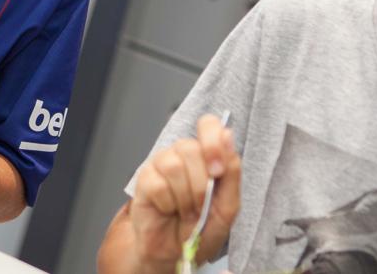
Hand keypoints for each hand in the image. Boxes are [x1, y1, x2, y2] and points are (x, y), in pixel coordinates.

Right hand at [129, 114, 240, 267]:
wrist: (176, 253)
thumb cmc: (202, 228)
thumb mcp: (228, 205)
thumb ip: (232, 171)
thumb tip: (228, 136)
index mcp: (207, 154)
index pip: (208, 124)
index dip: (212, 141)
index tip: (217, 170)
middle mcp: (183, 154)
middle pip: (191, 149)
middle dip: (200, 185)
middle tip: (201, 205)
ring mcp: (162, 163)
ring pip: (174, 165)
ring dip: (185, 197)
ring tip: (186, 211)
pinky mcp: (145, 178)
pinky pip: (158, 184)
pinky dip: (168, 204)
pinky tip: (169, 210)